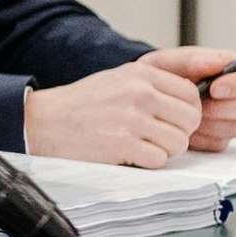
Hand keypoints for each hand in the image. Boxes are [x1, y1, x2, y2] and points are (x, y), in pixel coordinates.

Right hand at [24, 59, 201, 167]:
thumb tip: (191, 101)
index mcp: (141, 74)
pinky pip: (158, 160)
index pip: (191, 94)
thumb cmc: (81, 103)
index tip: (174, 121)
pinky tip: (128, 154)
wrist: (44, 121)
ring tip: (140, 145)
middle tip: (157, 136)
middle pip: (190, 120)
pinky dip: (146, 162)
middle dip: (179, 133)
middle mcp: (139, 93)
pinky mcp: (122, 144)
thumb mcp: (118, 79)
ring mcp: (131, 118)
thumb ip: (153, 85)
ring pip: (178, 143)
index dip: (188, 112)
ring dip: (163, 150)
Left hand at [143, 45, 235, 151]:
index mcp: (234, 70)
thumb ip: (194, 60)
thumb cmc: (163, 73)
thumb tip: (219, 63)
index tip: (215, 89)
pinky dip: (201, 137)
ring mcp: (232, 118)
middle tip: (197, 105)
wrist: (147, 96)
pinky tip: (185, 126)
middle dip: (222, 107)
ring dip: (209, 123)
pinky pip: (219, 143)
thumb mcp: (171, 61)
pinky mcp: (220, 138)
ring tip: (186, 113)